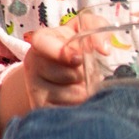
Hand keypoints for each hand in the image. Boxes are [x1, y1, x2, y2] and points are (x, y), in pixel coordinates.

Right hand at [0, 13, 103, 138]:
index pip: (41, 42)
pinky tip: (78, 101)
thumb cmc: (76, 48)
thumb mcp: (84, 30)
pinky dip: (79, 107)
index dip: (61, 52)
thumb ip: (96, 27)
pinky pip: (67, 110)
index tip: (79, 59)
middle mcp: (33, 62)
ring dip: (85, 92)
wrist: (60, 76)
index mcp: (42, 40)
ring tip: (83, 86)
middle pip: (65, 72)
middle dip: (83, 74)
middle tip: (86, 72)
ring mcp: (35, 87)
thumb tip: (104, 49)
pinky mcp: (40, 108)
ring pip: (69, 94)